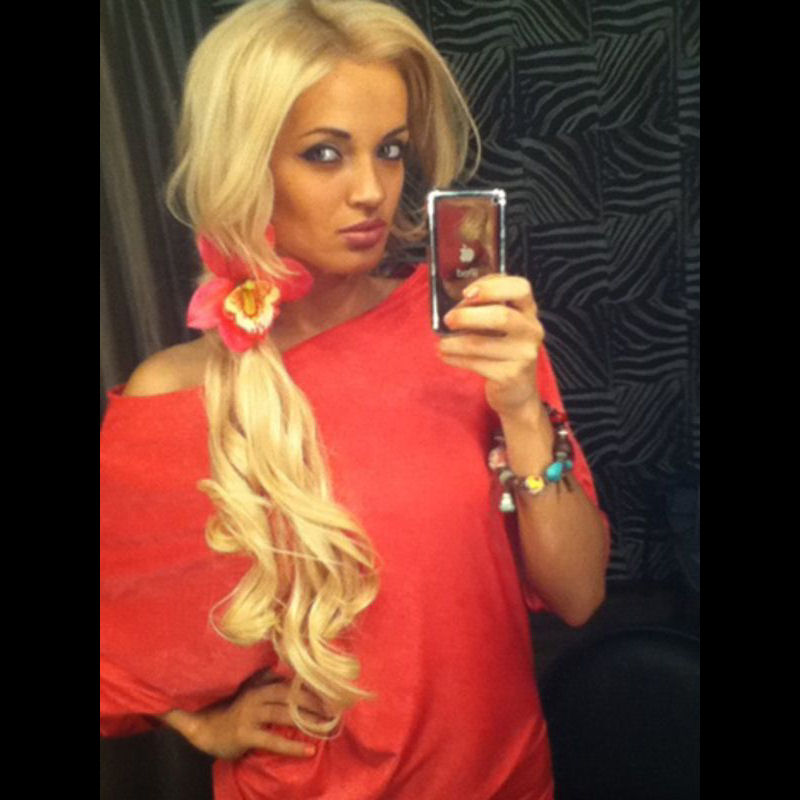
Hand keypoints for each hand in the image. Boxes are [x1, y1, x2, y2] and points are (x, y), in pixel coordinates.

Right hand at [161, 680, 333, 760]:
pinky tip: (308, 750)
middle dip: (314, 702)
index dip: (310, 689)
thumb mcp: (249, 693)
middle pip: (290, 696)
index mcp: (259, 686)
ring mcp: (249, 715)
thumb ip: (265, 682)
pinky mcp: (245, 735)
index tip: (330, 695)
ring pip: (283, 715)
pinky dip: (292, 745)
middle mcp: (256, 697)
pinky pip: (272, 740)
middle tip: (334, 711)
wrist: (204, 731)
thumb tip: (283, 670)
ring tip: (326, 726)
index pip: (290, 684)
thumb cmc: (232, 713)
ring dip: (307, 720)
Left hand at [437, 274, 544, 415]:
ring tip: (441, 343)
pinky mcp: (510, 375)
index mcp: (528, 311)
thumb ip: (486, 309)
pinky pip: (476, 364)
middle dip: (467, 316)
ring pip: (481, 343)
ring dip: (454, 342)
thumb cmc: (504, 351)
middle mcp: (531, 330)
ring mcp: (523, 354)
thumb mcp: (502, 326)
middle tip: (448, 319)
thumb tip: (456, 305)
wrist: (518, 392)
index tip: (467, 293)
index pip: (520, 287)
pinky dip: (455, 359)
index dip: (492, 286)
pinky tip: (446, 356)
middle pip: (501, 316)